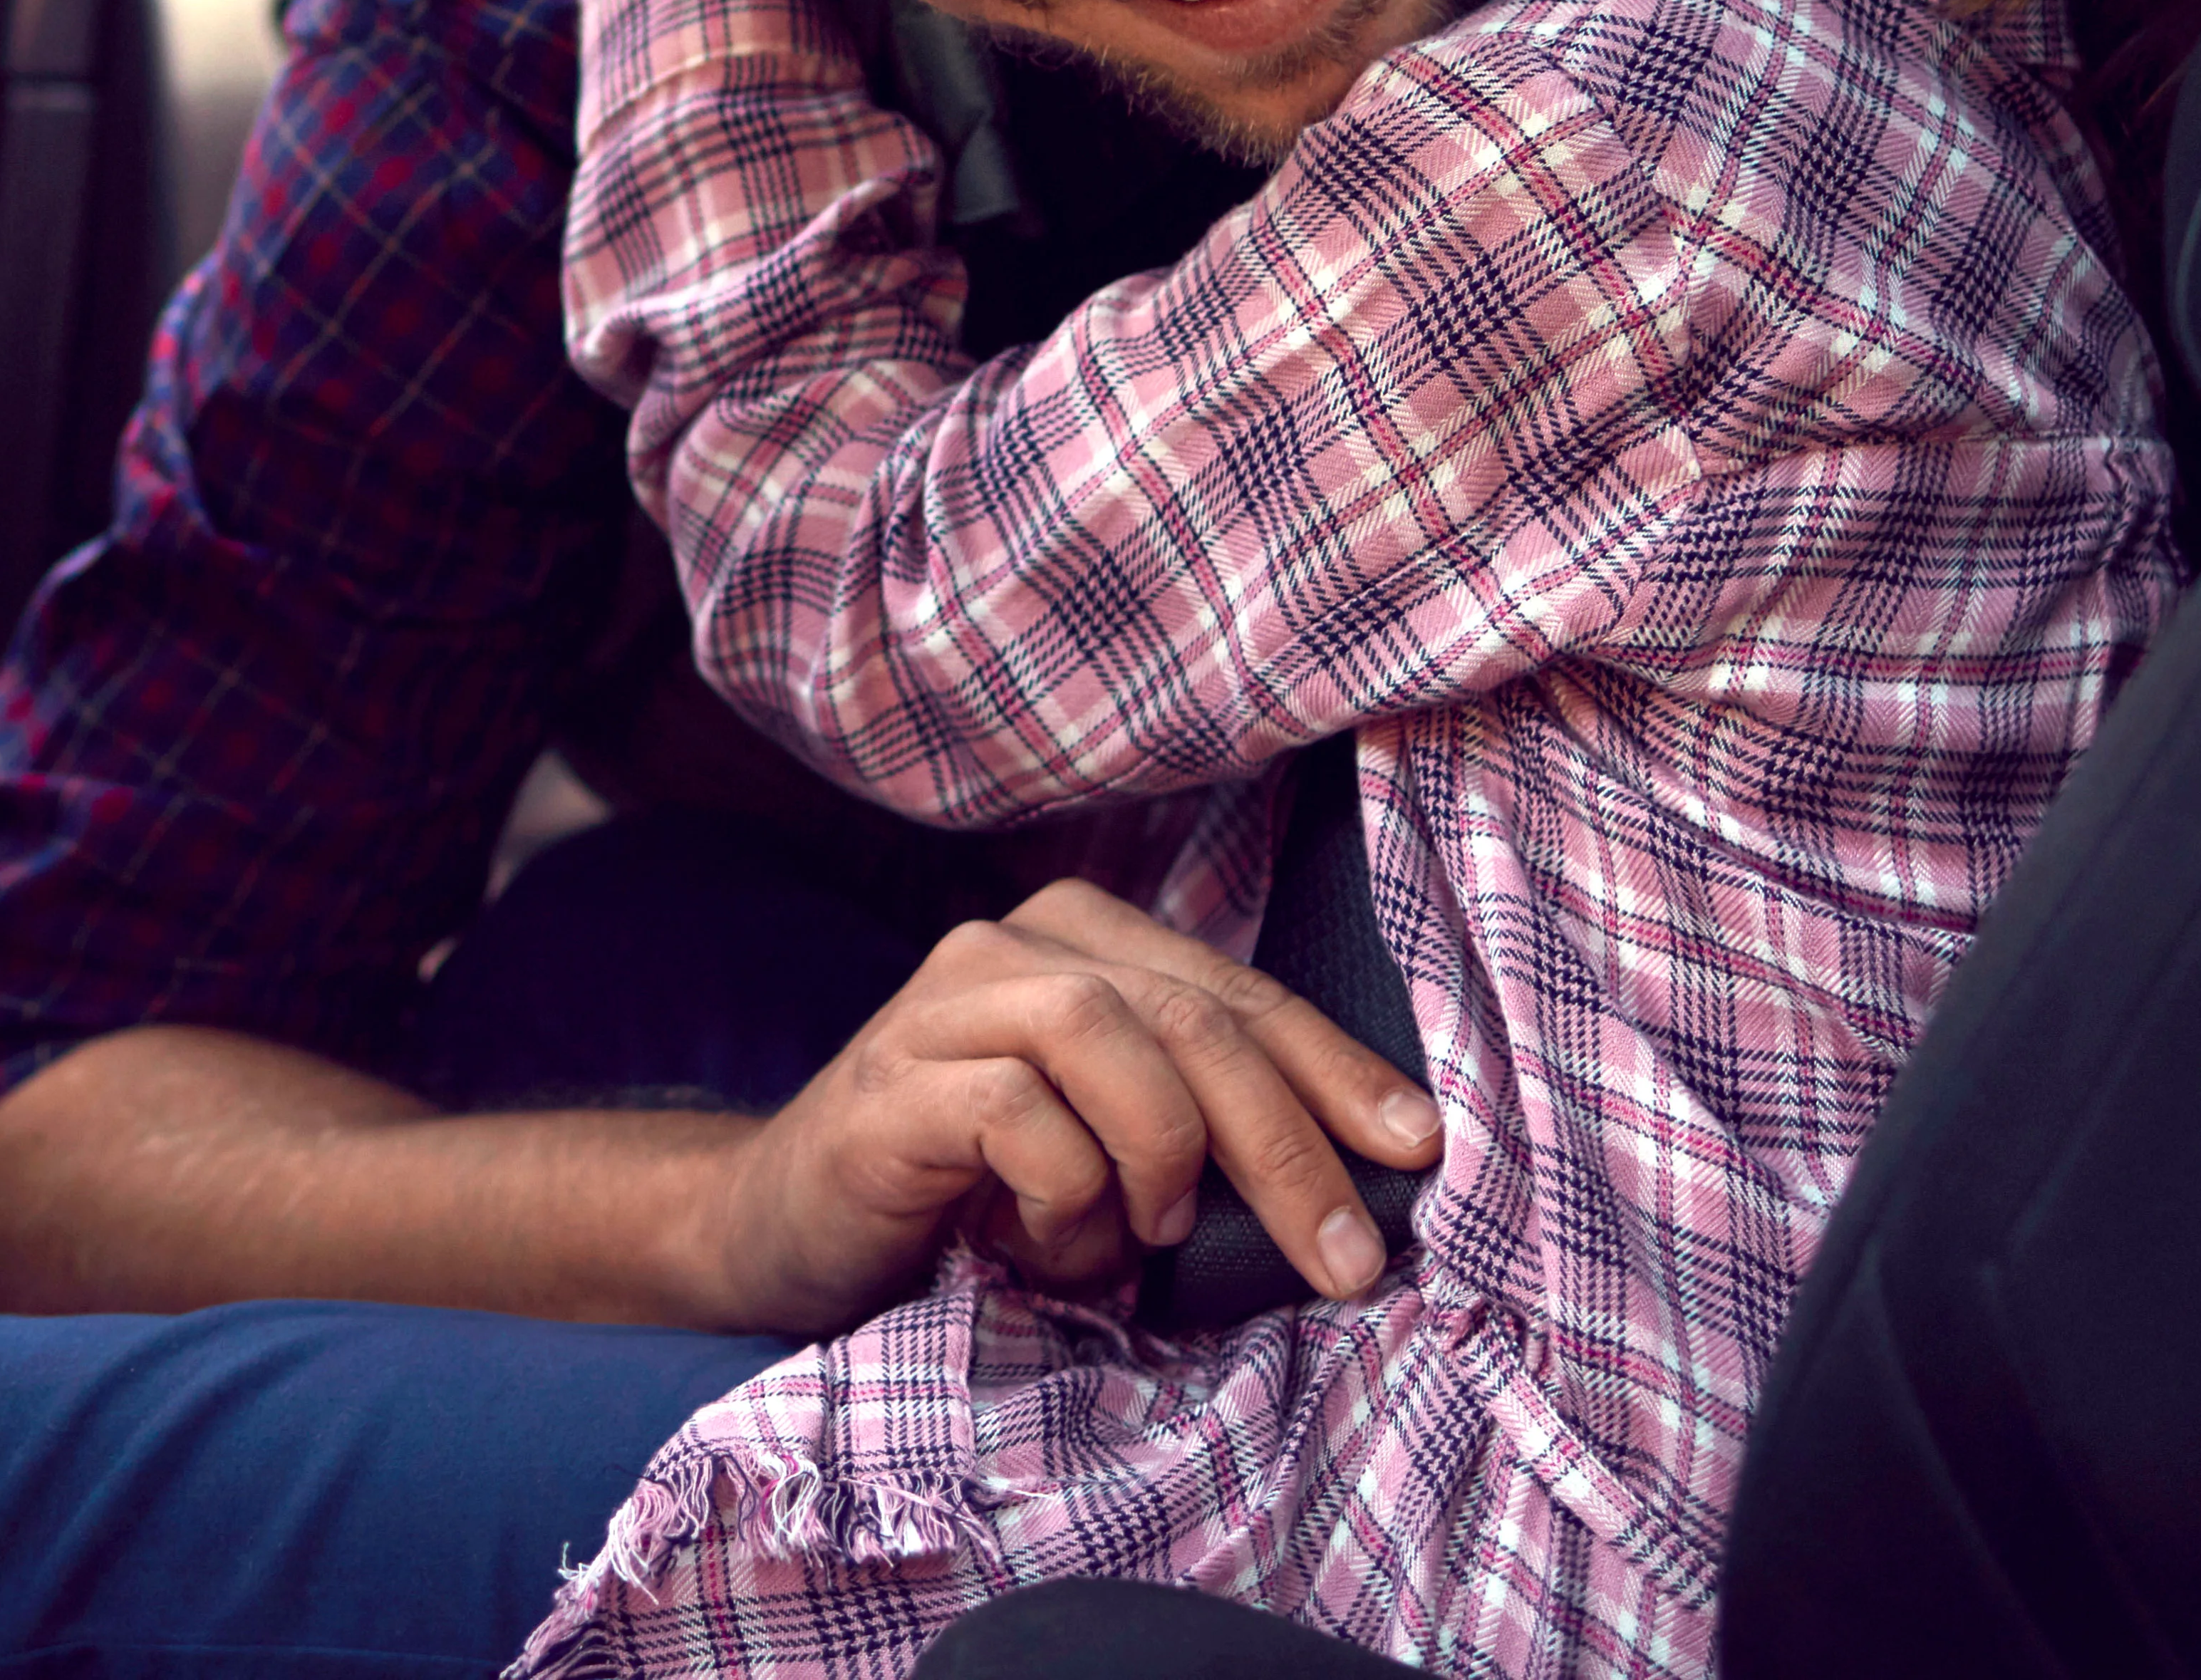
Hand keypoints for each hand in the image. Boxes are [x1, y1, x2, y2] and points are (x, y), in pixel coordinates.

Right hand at [690, 880, 1444, 1335]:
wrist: (783, 1229)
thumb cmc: (968, 1194)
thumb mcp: (1106, 1151)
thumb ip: (1197, 1132)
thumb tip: (1351, 1183)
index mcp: (1084, 941)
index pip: (1241, 996)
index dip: (1337, 1071)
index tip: (1417, 1148)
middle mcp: (1014, 947)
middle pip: (1195, 1018)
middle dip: (1288, 1146)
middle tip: (1344, 1259)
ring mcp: (944, 1004)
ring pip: (1110, 1037)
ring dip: (1157, 1156)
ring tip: (1141, 1236)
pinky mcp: (890, 1083)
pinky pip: (1018, 1115)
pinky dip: (1062, 1193)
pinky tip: (1034, 1241)